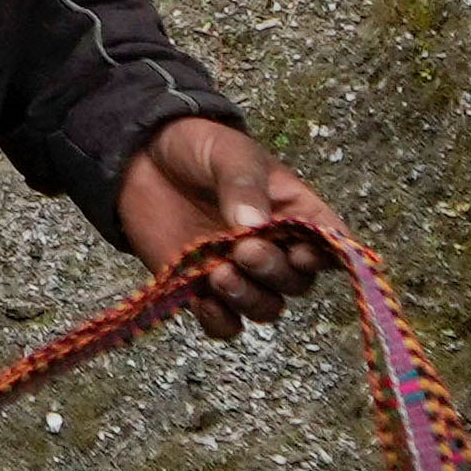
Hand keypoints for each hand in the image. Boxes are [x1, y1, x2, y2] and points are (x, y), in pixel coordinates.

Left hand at [109, 119, 351, 335]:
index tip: (301, 253)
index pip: (330, 243)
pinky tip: (202, 299)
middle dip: (274, 272)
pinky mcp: (201, 287)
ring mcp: (239, 270)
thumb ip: (243, 186)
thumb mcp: (227, 154)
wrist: (140, 157)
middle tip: (243, 250)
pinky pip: (225, 323)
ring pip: (265, 307)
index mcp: (294, 211)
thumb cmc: (197, 148)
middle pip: (296, 282)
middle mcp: (274, 247)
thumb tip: (254, 227)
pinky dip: (220, 320)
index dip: (325, 257)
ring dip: (248, 299)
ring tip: (219, 274)